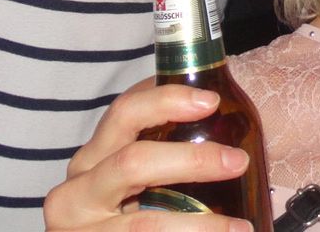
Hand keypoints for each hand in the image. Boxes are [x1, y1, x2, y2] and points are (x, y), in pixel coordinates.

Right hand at [44, 82, 251, 231]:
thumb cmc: (120, 216)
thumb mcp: (128, 182)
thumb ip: (160, 154)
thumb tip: (221, 122)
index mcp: (90, 160)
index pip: (123, 113)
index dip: (165, 101)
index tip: (211, 101)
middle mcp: (76, 192)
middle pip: (132, 162)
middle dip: (192, 160)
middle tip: (239, 162)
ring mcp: (81, 229)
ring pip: (146, 224)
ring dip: (202, 226)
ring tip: (242, 227)